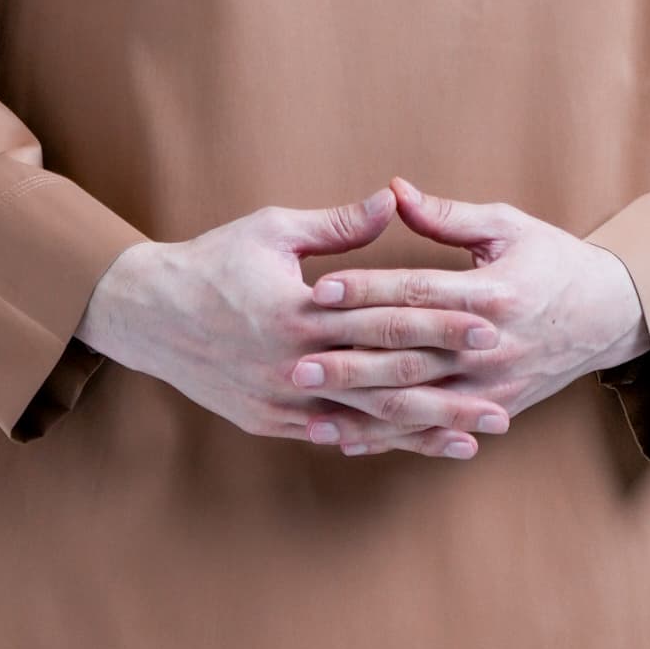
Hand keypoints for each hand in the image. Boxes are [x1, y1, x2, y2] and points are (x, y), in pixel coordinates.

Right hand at [78, 186, 504, 460]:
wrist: (146, 314)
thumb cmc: (213, 262)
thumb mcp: (273, 231)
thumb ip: (338, 225)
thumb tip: (392, 200)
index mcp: (302, 313)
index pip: (389, 320)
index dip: (444, 324)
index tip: (492, 327)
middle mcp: (293, 365)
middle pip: (387, 384)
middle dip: (450, 396)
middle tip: (503, 405)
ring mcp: (279, 400)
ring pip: (364, 422)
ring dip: (420, 433)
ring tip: (470, 440)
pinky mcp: (265, 420)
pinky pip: (328, 435)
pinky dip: (371, 442)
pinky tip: (409, 448)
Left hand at [291, 174, 649, 443]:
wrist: (610, 315)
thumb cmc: (554, 261)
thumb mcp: (507, 227)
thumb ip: (446, 216)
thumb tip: (391, 191)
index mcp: (491, 293)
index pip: (416, 293)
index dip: (365, 290)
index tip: (317, 289)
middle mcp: (491, 345)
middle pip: (408, 353)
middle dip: (348, 360)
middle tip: (294, 361)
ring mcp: (493, 385)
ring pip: (415, 402)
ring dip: (358, 408)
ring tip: (308, 406)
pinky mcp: (495, 410)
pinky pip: (432, 430)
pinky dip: (388, 439)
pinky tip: (346, 439)